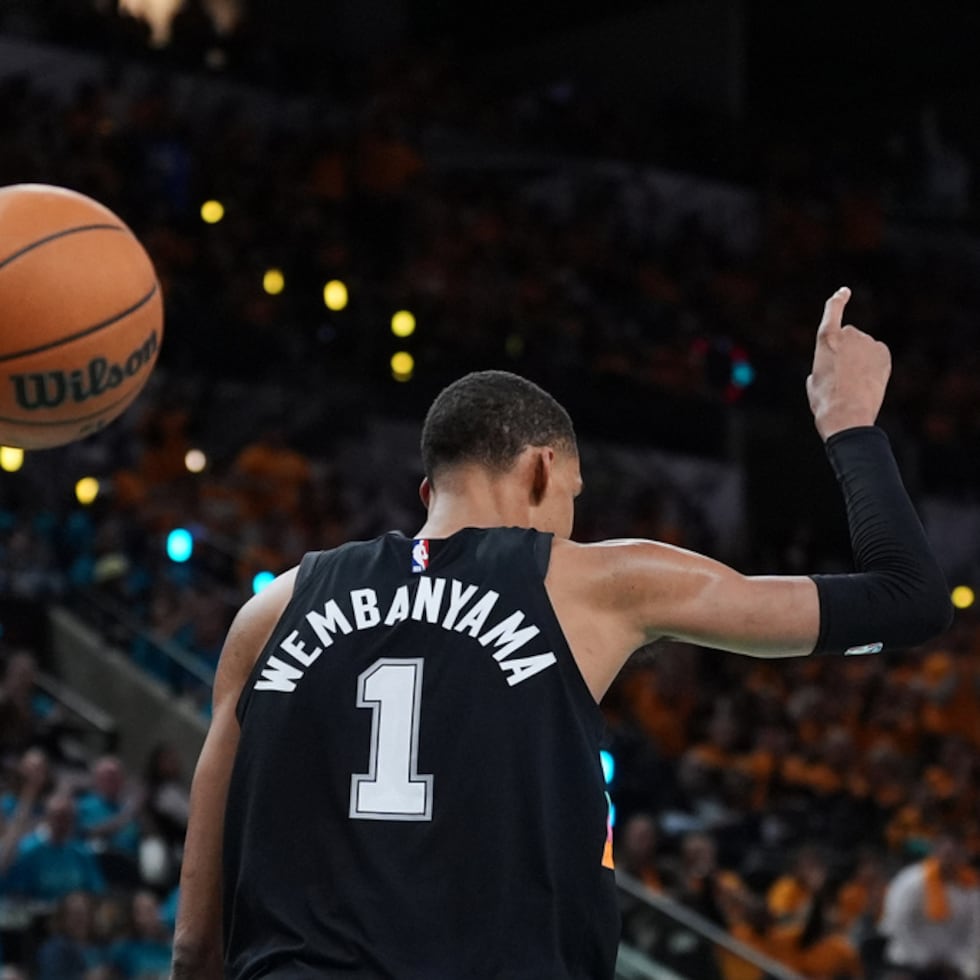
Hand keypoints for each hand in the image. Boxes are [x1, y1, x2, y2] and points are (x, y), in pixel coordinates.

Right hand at [806, 287, 891, 440]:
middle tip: (840, 375)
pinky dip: (874, 364)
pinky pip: (878, 354)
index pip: (832, 310)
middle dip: (846, 349)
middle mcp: (848, 335)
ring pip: (864, 346)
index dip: (837, 300)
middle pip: (848, 335)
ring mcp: (868, 343)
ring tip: (854, 383)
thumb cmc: (825, 402)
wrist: (848, 415)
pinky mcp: (883, 353)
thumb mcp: (813, 382)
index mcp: (826, 339)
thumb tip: (832, 368)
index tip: (844, 292)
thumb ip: (822, 366)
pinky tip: (868, 381)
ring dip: (860, 358)